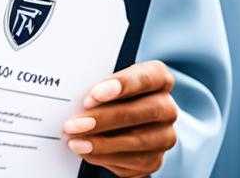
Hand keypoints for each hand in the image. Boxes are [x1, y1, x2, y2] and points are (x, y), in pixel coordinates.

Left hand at [61, 61, 176, 176]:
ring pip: (136, 141)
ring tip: (75, 141)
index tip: (94, 94)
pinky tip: (87, 152)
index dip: (121, 85)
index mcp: (159, 78)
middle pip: (138, 112)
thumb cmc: (114, 92)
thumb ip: (99, 85)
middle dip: (102, 119)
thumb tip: (73, 97)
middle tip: (74, 124)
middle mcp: (167, 107)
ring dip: (101, 143)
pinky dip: (106, 157)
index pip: (146, 78)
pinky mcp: (155, 159)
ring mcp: (164, 135)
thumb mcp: (109, 81)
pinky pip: (133, 162)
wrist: (130, 120)